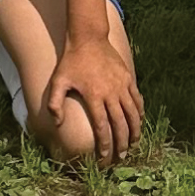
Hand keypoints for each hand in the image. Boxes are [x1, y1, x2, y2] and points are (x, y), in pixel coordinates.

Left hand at [45, 37, 143, 167]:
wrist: (88, 37)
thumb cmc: (71, 61)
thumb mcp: (58, 81)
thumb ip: (54, 103)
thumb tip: (56, 124)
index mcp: (94, 96)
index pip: (102, 127)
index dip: (105, 145)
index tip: (104, 158)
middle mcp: (111, 93)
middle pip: (120, 124)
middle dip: (122, 144)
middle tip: (121, 158)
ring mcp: (122, 85)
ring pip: (133, 114)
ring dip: (135, 132)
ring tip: (133, 145)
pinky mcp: (128, 78)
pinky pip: (137, 100)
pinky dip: (140, 113)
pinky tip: (139, 122)